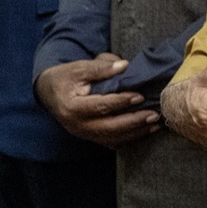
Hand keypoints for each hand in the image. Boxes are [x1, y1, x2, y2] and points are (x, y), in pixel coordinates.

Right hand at [36, 54, 160, 146]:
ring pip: (113, 138)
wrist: (50, 92)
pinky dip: (130, 137)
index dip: (120, 102)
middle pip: (109, 127)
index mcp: (71, 107)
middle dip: (134, 122)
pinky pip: (112, 141)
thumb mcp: (78, 68)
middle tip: (154, 114)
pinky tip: (147, 131)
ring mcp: (83, 134)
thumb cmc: (66, 78)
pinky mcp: (90, 137)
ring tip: (156, 124)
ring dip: (136, 132)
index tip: (139, 96)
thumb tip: (124, 65)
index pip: (100, 106)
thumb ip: (100, 68)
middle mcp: (77, 125)